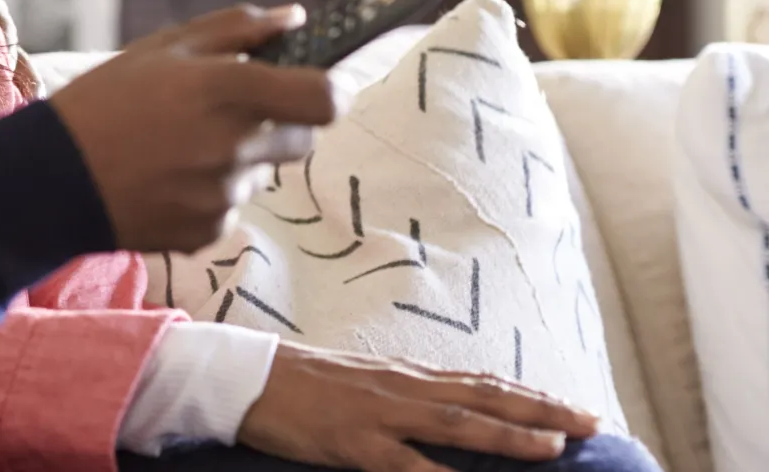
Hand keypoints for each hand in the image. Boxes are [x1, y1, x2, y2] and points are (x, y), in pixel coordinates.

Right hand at [47, 4, 338, 252]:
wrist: (49, 179)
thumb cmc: (103, 101)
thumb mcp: (162, 49)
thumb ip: (236, 30)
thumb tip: (296, 19)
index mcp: (229, 92)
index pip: (327, 100)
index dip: (331, 93)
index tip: (315, 88)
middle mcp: (235, 147)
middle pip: (302, 140)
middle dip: (276, 125)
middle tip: (221, 115)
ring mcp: (224, 195)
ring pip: (261, 174)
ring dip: (236, 161)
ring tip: (175, 149)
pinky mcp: (208, 232)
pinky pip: (230, 208)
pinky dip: (209, 195)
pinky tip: (164, 180)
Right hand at [239, 342, 599, 471]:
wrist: (248, 378)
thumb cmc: (302, 384)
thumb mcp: (362, 383)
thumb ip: (406, 396)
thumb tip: (449, 410)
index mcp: (405, 375)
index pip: (482, 383)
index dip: (531, 396)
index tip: (574, 407)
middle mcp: (403, 388)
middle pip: (483, 397)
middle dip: (540, 411)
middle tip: (590, 421)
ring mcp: (381, 415)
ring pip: (456, 425)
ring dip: (508, 435)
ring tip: (552, 446)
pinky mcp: (355, 442)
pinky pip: (406, 466)